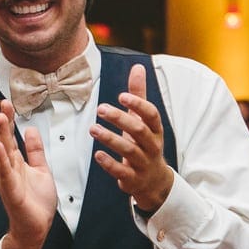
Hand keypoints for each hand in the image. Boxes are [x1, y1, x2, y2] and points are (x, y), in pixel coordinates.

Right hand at [0, 101, 56, 248]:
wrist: (36, 227)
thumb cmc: (37, 202)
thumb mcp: (41, 170)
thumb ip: (36, 151)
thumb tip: (31, 130)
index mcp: (17, 163)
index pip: (12, 137)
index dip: (10, 120)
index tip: (8, 103)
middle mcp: (10, 168)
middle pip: (5, 140)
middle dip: (4, 122)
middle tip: (3, 103)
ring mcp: (8, 179)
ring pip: (3, 153)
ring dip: (0, 135)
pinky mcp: (10, 190)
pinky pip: (4, 172)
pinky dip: (0, 159)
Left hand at [92, 63, 177, 213]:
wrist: (154, 181)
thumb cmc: (145, 144)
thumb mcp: (144, 121)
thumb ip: (139, 95)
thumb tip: (138, 67)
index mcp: (155, 130)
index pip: (151, 115)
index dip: (138, 104)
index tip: (121, 96)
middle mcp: (152, 146)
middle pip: (139, 130)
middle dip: (120, 119)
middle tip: (101, 109)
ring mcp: (143, 163)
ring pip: (129, 150)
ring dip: (110, 138)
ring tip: (93, 129)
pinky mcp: (133, 179)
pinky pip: (122, 172)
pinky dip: (109, 163)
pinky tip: (97, 154)